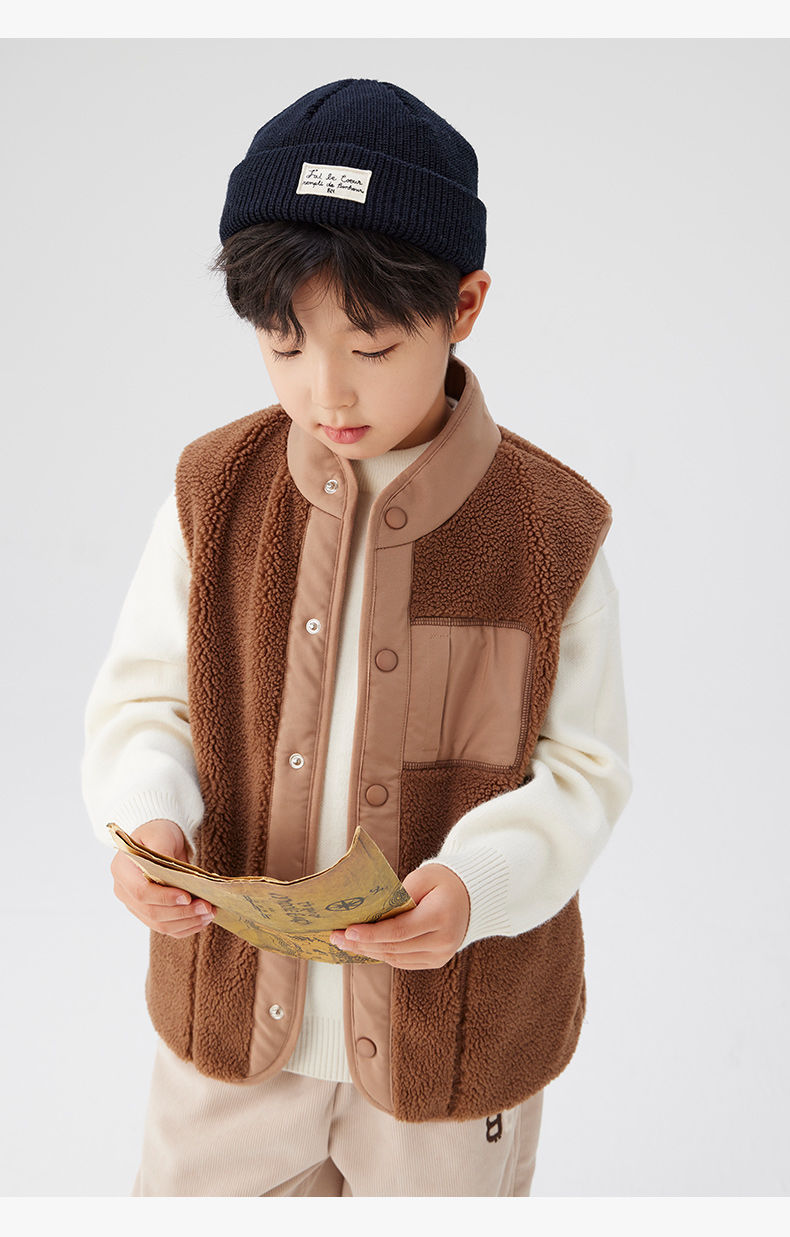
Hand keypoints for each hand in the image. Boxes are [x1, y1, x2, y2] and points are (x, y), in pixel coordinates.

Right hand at [110, 818, 214, 937]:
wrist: (160, 840)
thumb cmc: (159, 834)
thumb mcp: (161, 834)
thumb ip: (162, 851)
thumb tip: (171, 874)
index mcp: (122, 870)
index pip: (141, 892)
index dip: (164, 898)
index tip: (187, 897)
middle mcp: (124, 891)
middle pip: (152, 912)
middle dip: (182, 913)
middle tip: (206, 906)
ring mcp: (135, 906)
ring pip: (160, 924)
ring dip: (187, 922)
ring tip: (209, 913)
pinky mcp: (148, 914)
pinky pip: (167, 928)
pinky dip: (186, 927)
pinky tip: (202, 920)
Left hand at [329, 864, 470, 969]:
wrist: (472, 896)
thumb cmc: (444, 880)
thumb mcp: (424, 876)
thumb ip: (400, 895)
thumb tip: (372, 913)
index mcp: (441, 916)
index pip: (399, 931)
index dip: (371, 934)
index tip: (348, 931)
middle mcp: (444, 941)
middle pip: (395, 948)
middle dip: (362, 944)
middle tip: (336, 937)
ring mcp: (441, 954)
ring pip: (397, 958)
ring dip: (369, 952)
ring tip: (345, 943)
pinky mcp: (437, 960)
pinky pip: (404, 961)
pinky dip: (383, 954)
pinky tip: (365, 947)